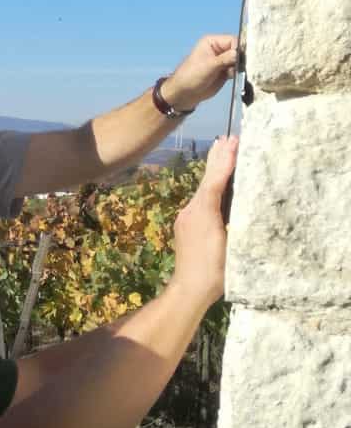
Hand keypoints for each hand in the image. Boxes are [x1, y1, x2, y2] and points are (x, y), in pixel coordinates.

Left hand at [161, 34, 238, 111]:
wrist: (184, 93)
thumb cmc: (191, 75)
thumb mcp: (209, 65)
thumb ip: (226, 58)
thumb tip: (241, 53)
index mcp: (212, 42)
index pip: (233, 40)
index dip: (239, 48)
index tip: (242, 58)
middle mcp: (219, 49)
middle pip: (238, 50)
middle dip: (242, 58)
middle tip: (242, 67)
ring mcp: (223, 61)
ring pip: (239, 60)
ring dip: (241, 67)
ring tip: (237, 74)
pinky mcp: (225, 72)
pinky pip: (237, 70)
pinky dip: (239, 73)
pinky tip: (237, 78)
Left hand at [171, 137, 237, 306]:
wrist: (188, 289)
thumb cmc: (215, 272)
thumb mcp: (230, 244)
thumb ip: (233, 220)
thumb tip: (242, 200)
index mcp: (203, 213)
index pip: (215, 181)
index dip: (225, 161)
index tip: (234, 141)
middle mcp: (191, 211)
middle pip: (206, 179)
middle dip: (218, 159)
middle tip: (228, 137)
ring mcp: (186, 218)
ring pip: (203, 188)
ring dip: (214, 169)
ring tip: (222, 150)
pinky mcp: (186, 225)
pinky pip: (200, 199)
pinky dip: (210, 185)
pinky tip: (215, 182)